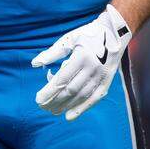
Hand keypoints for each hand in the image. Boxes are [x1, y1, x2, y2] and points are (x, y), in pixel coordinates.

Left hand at [31, 4, 131, 120]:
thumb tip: (34, 63)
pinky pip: (94, 98)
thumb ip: (52, 53)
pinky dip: (82, 108)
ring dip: (66, 106)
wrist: (114, 33)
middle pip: (71, 90)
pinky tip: (69, 115)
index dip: (50, 91)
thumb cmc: (87, 35)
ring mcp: (101, 76)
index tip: (38, 99)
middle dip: (55, 100)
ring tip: (53, 111)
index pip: (62, 78)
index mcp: (82, 56)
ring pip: (81, 95)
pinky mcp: (107, 81)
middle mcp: (93, 68)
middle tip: (43, 106)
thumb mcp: (69, 40)